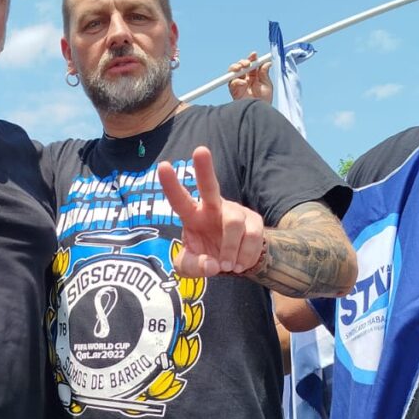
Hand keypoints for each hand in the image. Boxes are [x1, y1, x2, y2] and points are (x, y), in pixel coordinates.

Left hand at [157, 146, 265, 276]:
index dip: (171, 184)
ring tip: (228, 266)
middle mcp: (213, 208)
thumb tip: (211, 265)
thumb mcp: (190, 268)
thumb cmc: (206, 258)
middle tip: (200, 150)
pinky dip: (245, 256)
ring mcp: (235, 211)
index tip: (163, 166)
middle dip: (205, 169)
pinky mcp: (254, 220)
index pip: (179, 199)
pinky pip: (253, 236)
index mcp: (192, 216)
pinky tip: (240, 263)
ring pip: (233, 224)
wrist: (236, 263)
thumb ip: (193, 268)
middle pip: (210, 187)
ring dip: (230, 250)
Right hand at [227, 50, 272, 103]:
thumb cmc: (264, 100)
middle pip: (241, 65)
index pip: (252, 64)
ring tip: (240, 68)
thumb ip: (265, 74)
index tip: (254, 54)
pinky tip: (243, 83)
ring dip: (235, 67)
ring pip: (233, 71)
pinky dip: (237, 81)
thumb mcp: (267, 85)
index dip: (252, 58)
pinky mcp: (234, 91)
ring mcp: (239, 84)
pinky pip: (232, 83)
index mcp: (254, 76)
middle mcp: (246, 78)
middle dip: (242, 62)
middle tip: (247, 63)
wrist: (259, 111)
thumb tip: (267, 63)